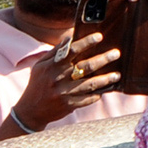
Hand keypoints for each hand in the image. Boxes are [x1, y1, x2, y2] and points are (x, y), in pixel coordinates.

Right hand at [7, 32, 122, 133]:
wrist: (30, 111)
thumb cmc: (38, 83)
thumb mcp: (41, 66)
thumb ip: (56, 52)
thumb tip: (70, 36)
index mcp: (52, 66)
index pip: (71, 51)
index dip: (86, 42)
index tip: (99, 37)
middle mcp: (58, 79)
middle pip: (85, 67)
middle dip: (102, 59)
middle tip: (116, 53)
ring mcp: (64, 93)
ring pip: (89, 84)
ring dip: (105, 79)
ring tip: (117, 75)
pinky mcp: (68, 105)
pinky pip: (87, 99)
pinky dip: (97, 95)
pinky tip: (105, 90)